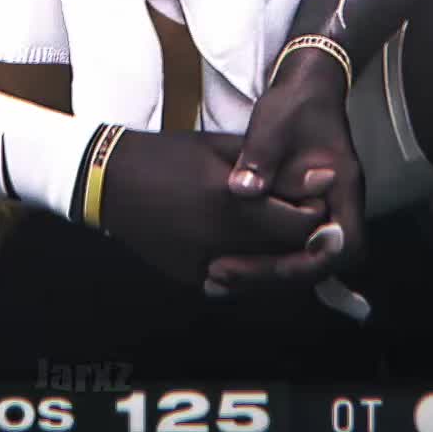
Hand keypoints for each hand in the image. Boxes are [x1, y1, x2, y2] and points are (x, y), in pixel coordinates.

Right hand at [99, 129, 327, 287]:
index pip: (300, 225)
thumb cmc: (169, 155)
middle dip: (302, 238)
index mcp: (230, 203)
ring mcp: (203, 266)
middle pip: (287, 254)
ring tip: (275, 230)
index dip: (315, 213)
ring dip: (277, 255)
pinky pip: (234, 283)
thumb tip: (324, 179)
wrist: (109, 181)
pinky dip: (246, 268)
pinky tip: (243, 245)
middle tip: (301, 218)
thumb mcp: (222, 148)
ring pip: (264, 275)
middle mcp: (220, 242)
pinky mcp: (190, 279)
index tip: (314, 198)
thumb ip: (273, 167)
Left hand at [206, 51, 364, 294]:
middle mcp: (338, 208)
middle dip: (273, 275)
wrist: (305, 87)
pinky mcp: (300, 213)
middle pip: (317, 263)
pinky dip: (259, 258)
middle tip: (223, 276)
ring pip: (300, 259)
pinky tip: (224, 263)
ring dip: (262, 272)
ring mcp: (321, 212)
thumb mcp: (275, 121)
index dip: (307, 263)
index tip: (268, 265)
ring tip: (215, 277)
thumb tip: (242, 190)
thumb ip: (261, 156)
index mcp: (343, 187)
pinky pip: (286, 247)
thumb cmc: (295, 102)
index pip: (341, 246)